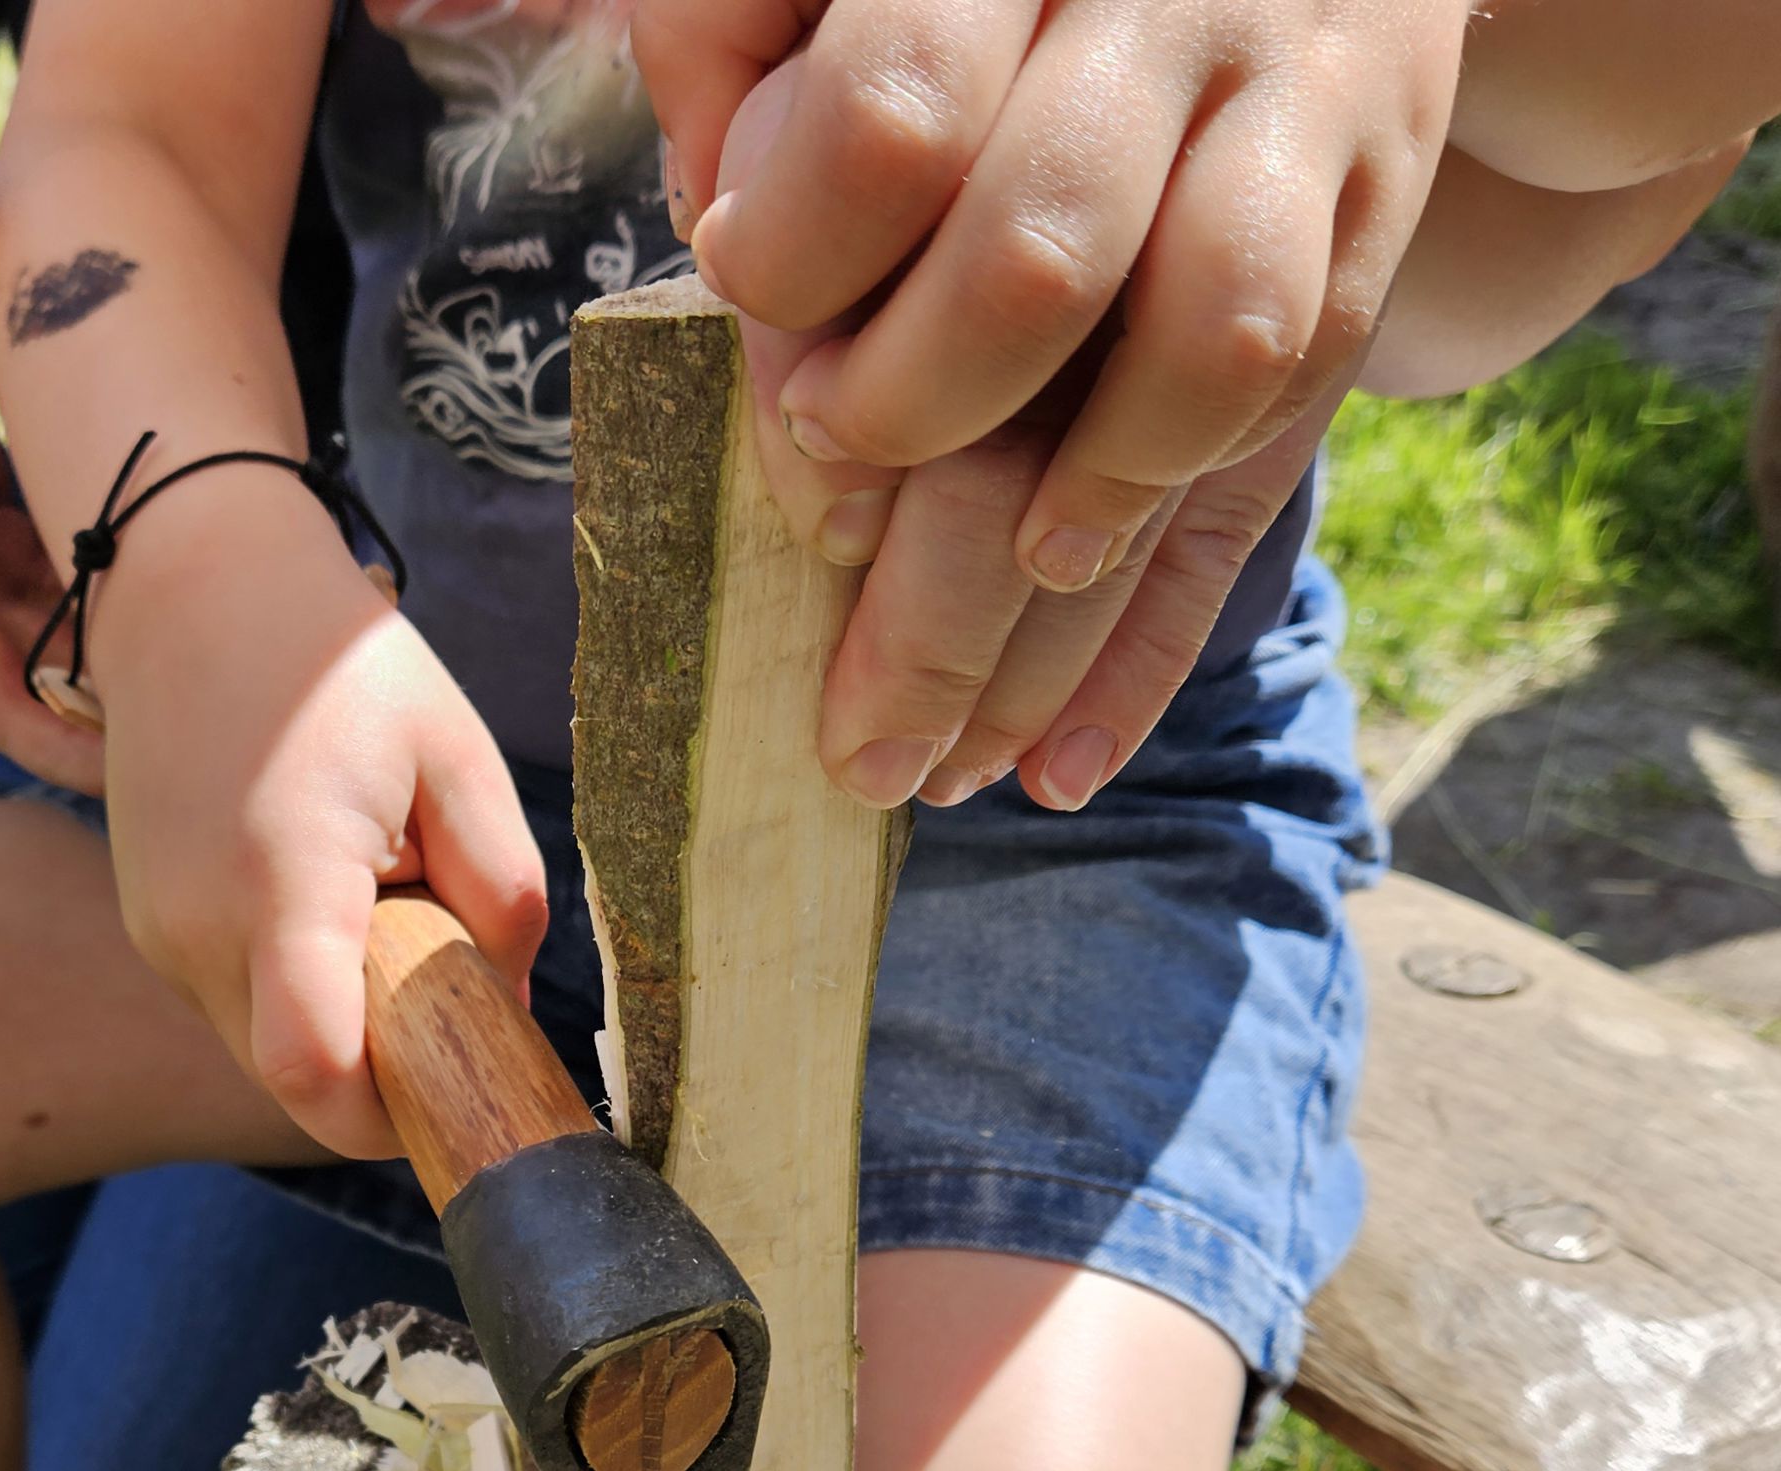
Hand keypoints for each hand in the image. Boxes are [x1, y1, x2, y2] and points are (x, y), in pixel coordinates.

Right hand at [92, 480, 546, 1157]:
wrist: (190, 586)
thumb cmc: (335, 664)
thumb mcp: (459, 758)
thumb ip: (502, 894)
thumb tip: (506, 1012)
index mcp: (281, 885)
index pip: (316, 1076)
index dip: (390, 1117)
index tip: (450, 1085)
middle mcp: (196, 929)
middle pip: (297, 1083)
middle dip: (381, 1066)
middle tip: (433, 974)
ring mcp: (158, 935)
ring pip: (265, 1051)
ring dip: (337, 1021)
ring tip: (372, 907)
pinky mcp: (147, 930)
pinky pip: (237, 1006)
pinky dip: (294, 986)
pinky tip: (323, 895)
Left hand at [637, 0, 1466, 802]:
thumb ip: (754, 65)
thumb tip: (726, 252)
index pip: (896, 119)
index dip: (798, 259)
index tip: (746, 307)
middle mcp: (1187, 7)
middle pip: (1041, 267)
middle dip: (905, 454)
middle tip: (822, 555)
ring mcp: (1307, 123)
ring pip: (1199, 372)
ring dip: (1046, 590)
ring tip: (923, 751)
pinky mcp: (1374, 237)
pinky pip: (1275, 461)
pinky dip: (1154, 640)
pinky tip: (1054, 763)